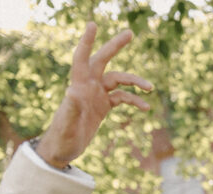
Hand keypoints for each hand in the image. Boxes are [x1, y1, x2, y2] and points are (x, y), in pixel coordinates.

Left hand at [35, 23, 151, 168]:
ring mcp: (96, 96)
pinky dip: (134, 101)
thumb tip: (73, 92)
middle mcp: (87, 87)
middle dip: (115, 46)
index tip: (94, 24)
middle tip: (130, 33)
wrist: (62, 149)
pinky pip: (121, 98)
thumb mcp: (66, 126)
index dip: (87, 41)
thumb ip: (70, 109)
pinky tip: (146, 108)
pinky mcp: (103, 106)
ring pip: (118, 81)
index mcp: (78, 87)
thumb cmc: (62, 138)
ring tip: (150, 88)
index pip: (82, 58)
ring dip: (134, 82)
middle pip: (103, 61)